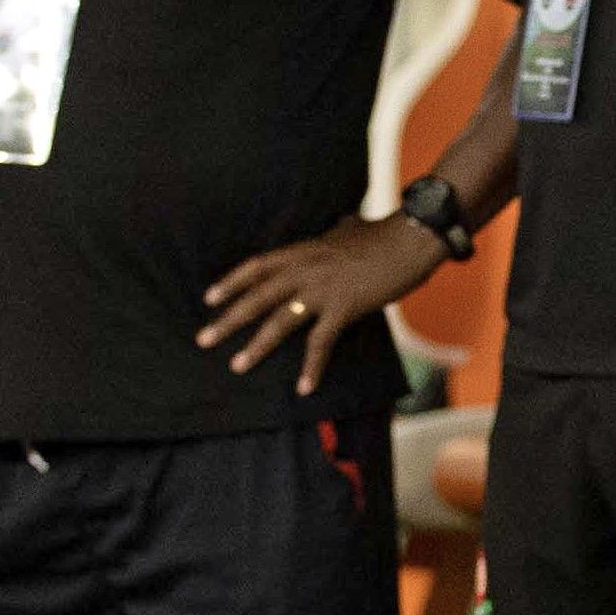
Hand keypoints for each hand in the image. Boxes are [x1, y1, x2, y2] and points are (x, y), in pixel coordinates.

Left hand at [199, 214, 447, 396]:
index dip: (230, 282)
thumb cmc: (384, 235)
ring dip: (256, 346)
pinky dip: (311, 367)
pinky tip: (303, 387)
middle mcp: (306, 268)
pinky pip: (321, 342)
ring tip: (237, 365)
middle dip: (228, 319)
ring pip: (280, 320)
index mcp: (303, 250)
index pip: (256, 266)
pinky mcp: (345, 307)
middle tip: (203, 339)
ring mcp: (323, 288)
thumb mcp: (348, 230)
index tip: (208, 298)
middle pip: (257, 296)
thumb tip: (340, 227)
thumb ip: (336, 232)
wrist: (412, 238)